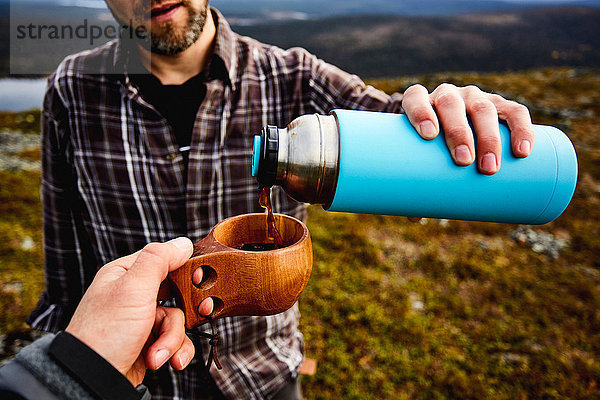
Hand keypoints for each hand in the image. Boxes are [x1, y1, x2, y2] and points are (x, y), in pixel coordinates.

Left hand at [65, 237, 212, 385]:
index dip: (184, 268)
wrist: (93, 379)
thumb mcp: (133, 287)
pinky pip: (174, 341)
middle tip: (199, 311)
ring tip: (157, 353)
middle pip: (176, 292)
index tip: (198, 277)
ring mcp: (141, 320)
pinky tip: (163, 360)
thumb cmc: (105, 332)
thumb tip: (183, 243)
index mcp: (126, 274)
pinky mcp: (148, 343)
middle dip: (185, 310)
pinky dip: (173, 351)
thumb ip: (159, 260)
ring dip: (173, 339)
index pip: (163, 260)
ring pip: (177, 320)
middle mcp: (133, 295)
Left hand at [402, 83, 534, 174]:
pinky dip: (522, 129)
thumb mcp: (419, 162)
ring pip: (483, 109)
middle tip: (464, 162)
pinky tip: (523, 149)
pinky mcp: (501, 105)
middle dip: (459, 133)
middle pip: (452, 105)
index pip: (416, 98)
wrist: (452, 128)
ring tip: (489, 167)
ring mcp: (475, 98)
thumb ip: (414, 183)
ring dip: (489, 137)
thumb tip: (413, 216)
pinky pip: (515, 112)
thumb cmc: (429, 149)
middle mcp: (448, 95)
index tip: (428, 136)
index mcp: (422, 101)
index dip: (421, 112)